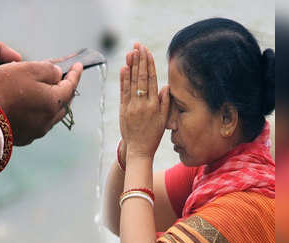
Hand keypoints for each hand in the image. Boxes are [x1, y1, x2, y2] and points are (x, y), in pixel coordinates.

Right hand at [0, 61, 82, 145]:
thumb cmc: (3, 88)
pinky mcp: (25, 137)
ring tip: (48, 92)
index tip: (78, 66)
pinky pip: (39, 123)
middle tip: (65, 79)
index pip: (71, 85)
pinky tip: (33, 107)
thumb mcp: (28, 68)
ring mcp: (38, 131)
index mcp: (55, 101)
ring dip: (53, 102)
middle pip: (64, 103)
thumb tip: (57, 75)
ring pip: (52, 115)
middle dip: (67, 89)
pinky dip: (40, 113)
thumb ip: (48, 69)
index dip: (75, 74)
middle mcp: (50, 119)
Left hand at [120, 44, 169, 158]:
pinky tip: (123, 68)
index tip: (148, 52)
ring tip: (131, 52)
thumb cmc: (154, 134)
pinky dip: (123, 80)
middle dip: (140, 60)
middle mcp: (142, 104)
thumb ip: (165, 102)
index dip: (149, 65)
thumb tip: (165, 86)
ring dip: (130, 66)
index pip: (151, 80)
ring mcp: (131, 106)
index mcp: (154, 105)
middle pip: (140, 78)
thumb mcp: (164, 119)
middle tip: (138, 46)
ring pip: (131, 83)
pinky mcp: (123, 110)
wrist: (139, 149)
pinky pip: (123, 92)